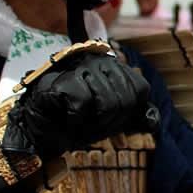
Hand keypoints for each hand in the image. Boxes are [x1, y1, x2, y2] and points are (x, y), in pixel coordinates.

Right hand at [2, 50, 159, 159]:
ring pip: (107, 102)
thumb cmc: (74, 122)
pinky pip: (83, 103)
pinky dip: (75, 122)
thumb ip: (133, 117)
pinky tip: (66, 120)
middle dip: (109, 123)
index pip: (140, 90)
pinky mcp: (63, 78)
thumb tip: (154, 120)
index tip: (108, 122)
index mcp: (115, 68)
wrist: (38, 131)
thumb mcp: (109, 121)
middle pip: (125, 99)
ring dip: (92, 125)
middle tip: (90, 126)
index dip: (127, 114)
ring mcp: (80, 66)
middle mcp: (100, 61)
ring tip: (78, 124)